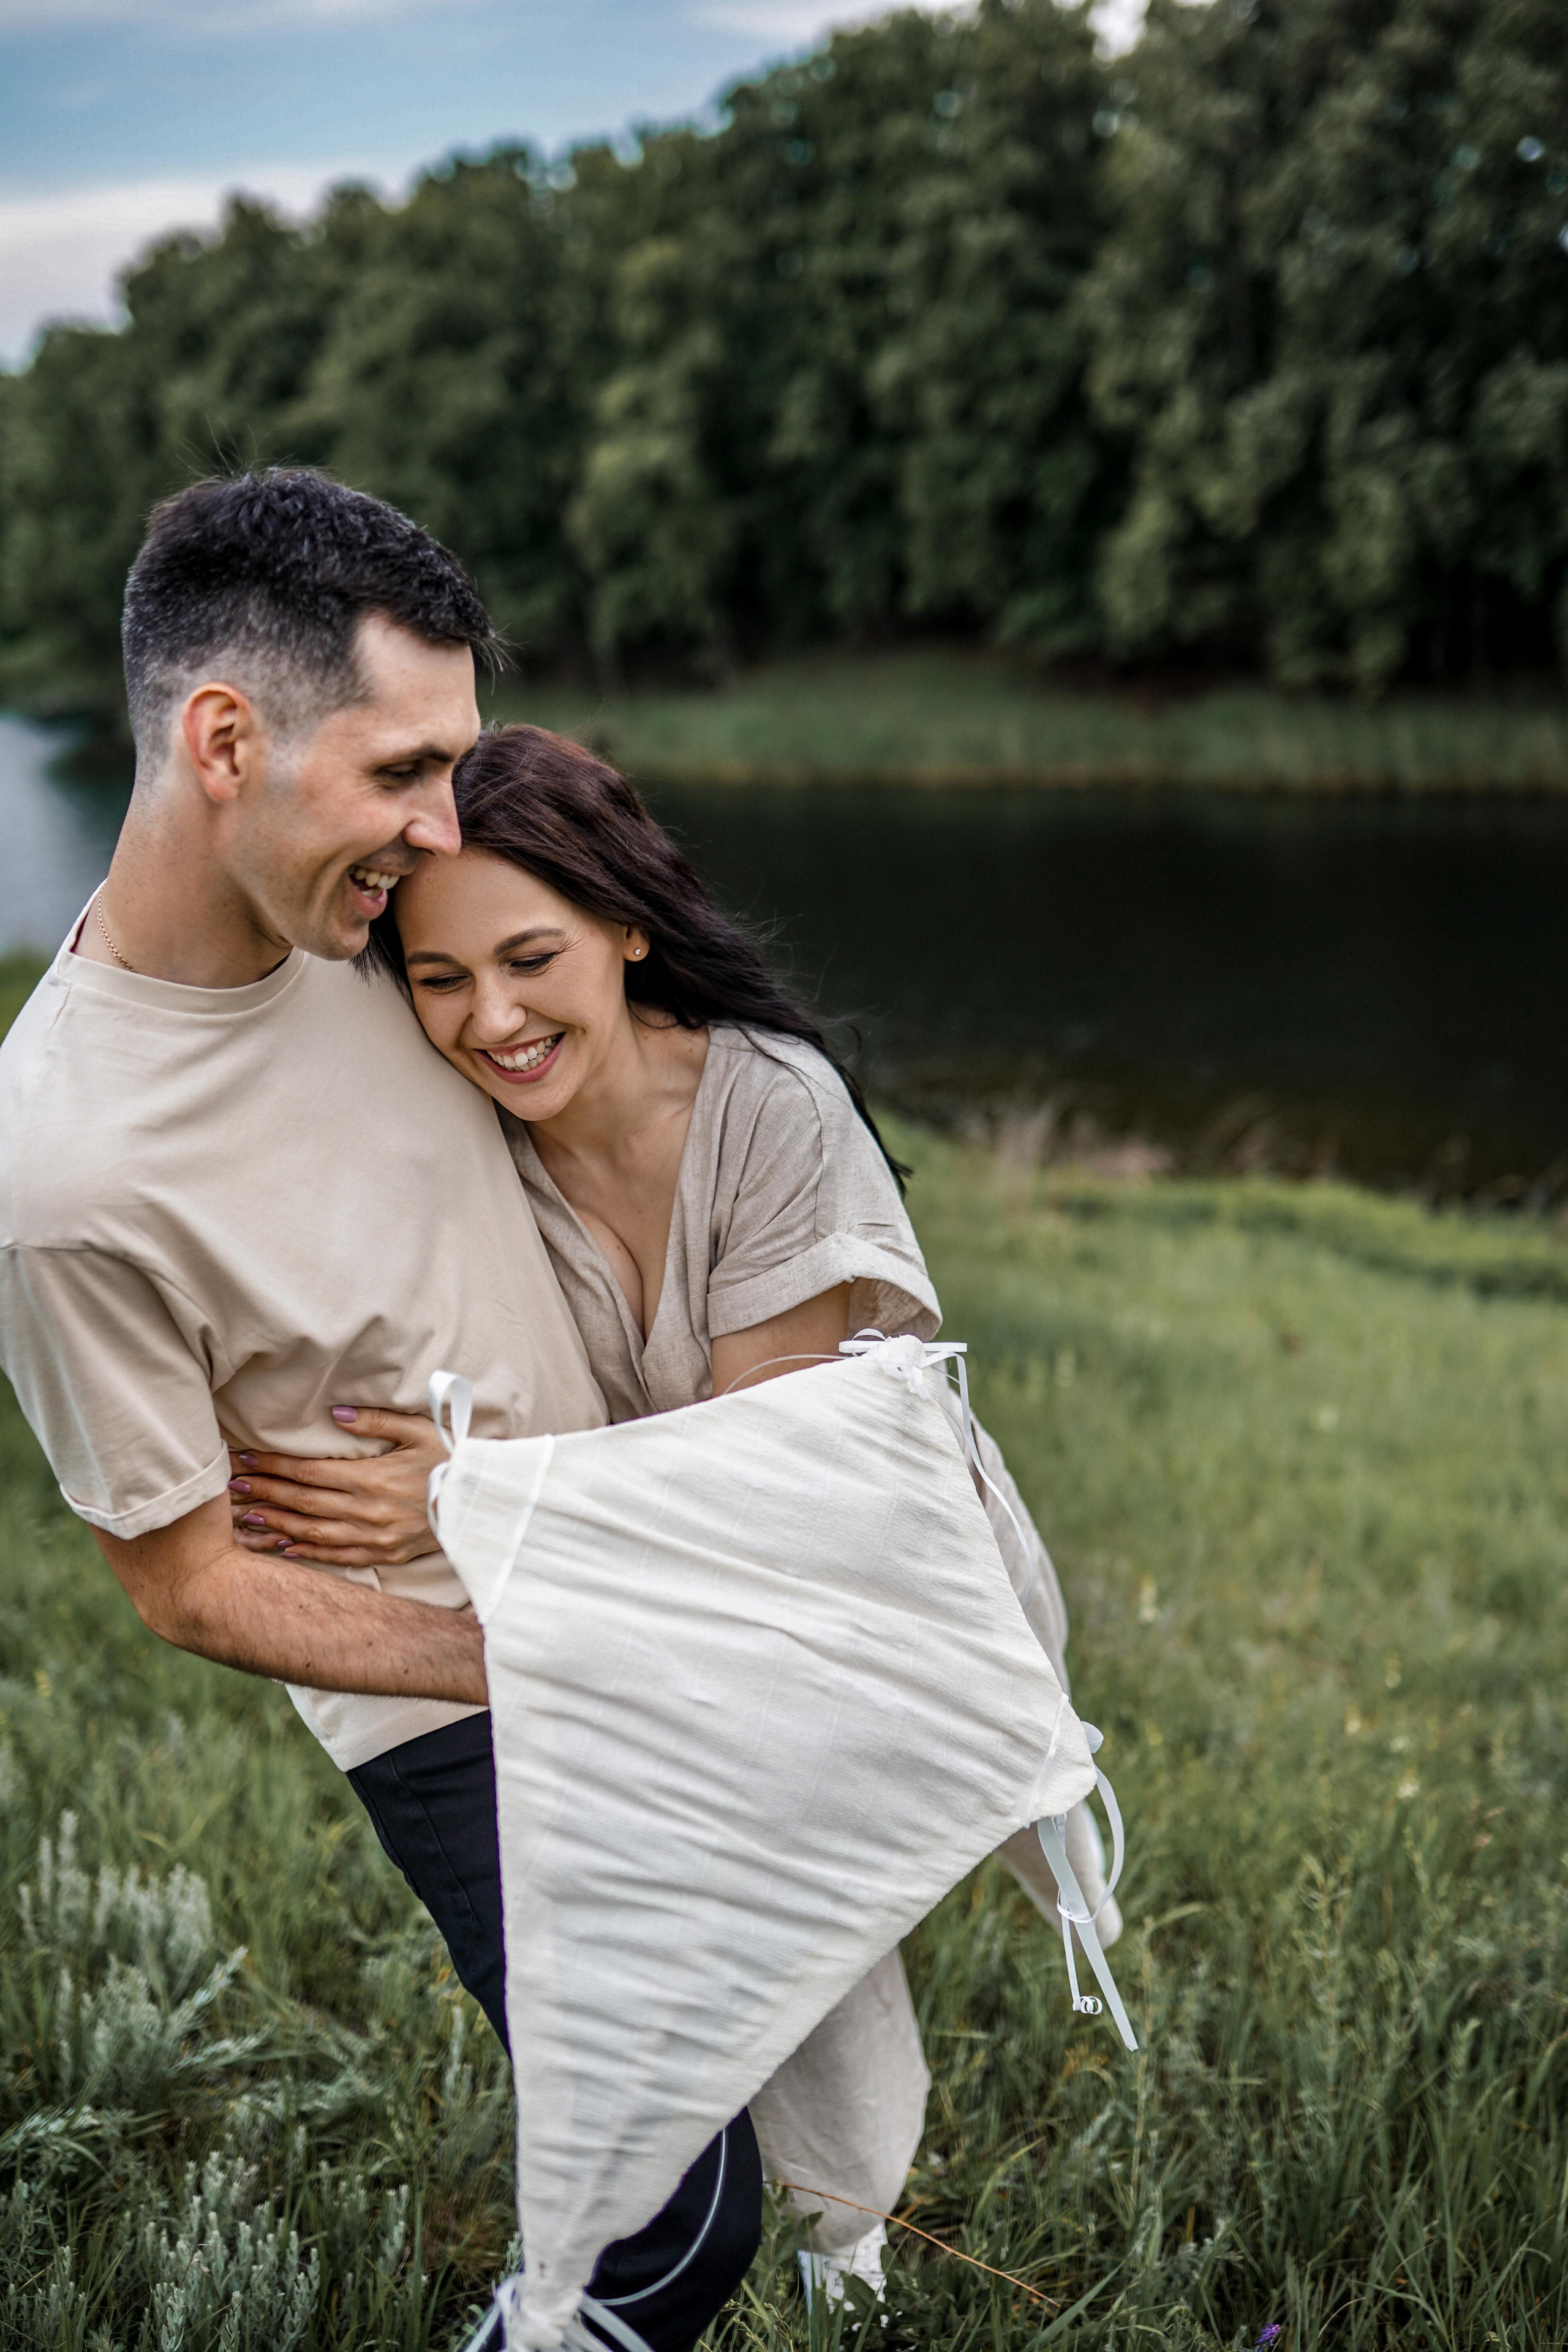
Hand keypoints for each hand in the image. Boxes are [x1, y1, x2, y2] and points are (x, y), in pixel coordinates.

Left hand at [227, 1407, 445, 1568]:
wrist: (482, 1502)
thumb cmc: (451, 1459)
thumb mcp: (420, 1430)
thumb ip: (376, 1420)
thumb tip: (336, 1411)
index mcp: (372, 1477)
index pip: (309, 1472)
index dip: (273, 1466)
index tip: (245, 1459)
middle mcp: (367, 1510)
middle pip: (303, 1501)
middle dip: (264, 1493)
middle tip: (230, 1488)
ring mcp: (374, 1536)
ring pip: (312, 1532)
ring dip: (276, 1525)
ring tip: (245, 1518)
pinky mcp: (384, 1553)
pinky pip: (337, 1557)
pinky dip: (307, 1553)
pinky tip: (283, 1548)